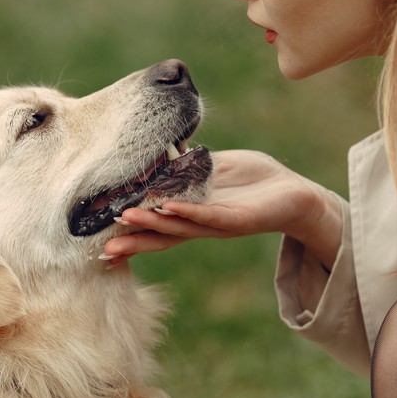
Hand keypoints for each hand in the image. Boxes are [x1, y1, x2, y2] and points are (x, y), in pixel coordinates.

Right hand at [103, 149, 342, 268]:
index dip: (129, 230)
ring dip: (151, 223)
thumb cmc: (253, 181)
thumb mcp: (212, 168)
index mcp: (190, 212)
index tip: (102, 238)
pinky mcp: (237, 219)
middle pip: (160, 234)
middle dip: (133, 240)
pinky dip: (187, 212)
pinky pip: (208, 216)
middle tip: (104, 247)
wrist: (294, 194)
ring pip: (179, 226)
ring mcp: (216, 223)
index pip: (153, 223)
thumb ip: (186, 165)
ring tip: (126, 217)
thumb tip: (159, 151)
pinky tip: (169, 207)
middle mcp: (199, 223)